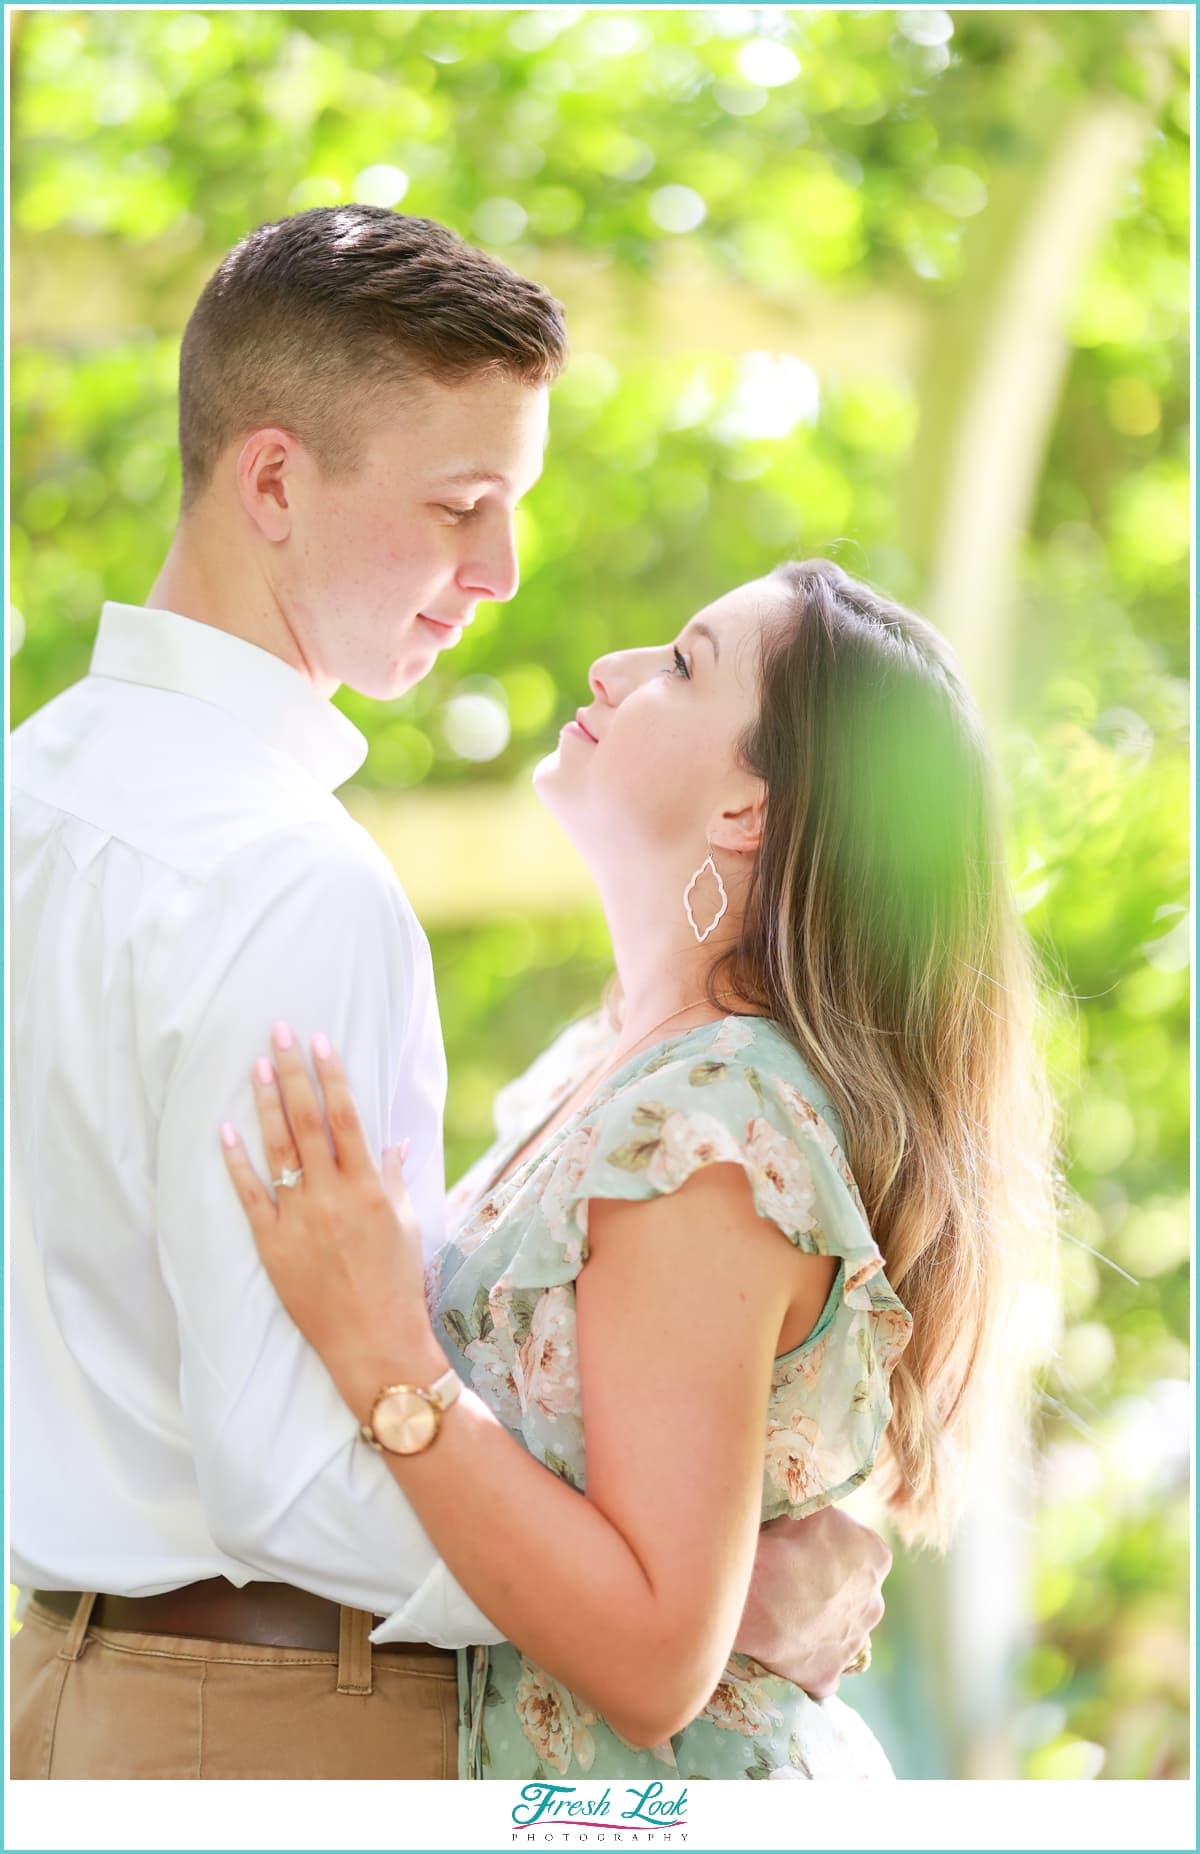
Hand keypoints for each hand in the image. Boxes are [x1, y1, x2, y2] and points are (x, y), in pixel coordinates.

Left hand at [219, 1023, 443, 1413]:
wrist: (372, 1340)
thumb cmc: (397, 1282)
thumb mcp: (407, 1224)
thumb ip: (393, 1178)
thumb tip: (392, 1140)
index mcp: (368, 1187)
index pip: (347, 1118)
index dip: (332, 1076)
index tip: (319, 1041)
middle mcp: (331, 1196)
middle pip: (307, 1122)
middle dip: (293, 1073)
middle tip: (278, 1034)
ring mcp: (298, 1219)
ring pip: (277, 1150)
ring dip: (266, 1104)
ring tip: (256, 1067)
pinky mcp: (272, 1244)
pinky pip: (250, 1196)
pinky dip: (237, 1163)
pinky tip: (226, 1132)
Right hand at [734, 1504, 891, 1699]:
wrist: (759, 1594)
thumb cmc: (785, 1541)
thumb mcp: (812, 1507)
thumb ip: (826, 1516)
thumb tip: (821, 1514)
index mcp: (876, 1557)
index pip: (861, 1551)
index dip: (832, 1549)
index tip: (806, 1548)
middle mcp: (874, 1603)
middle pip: (853, 1595)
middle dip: (830, 1591)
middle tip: (792, 1583)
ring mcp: (853, 1644)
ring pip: (838, 1634)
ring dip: (817, 1626)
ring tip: (780, 1616)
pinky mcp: (828, 1676)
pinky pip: (818, 1670)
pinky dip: (803, 1662)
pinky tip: (780, 1651)